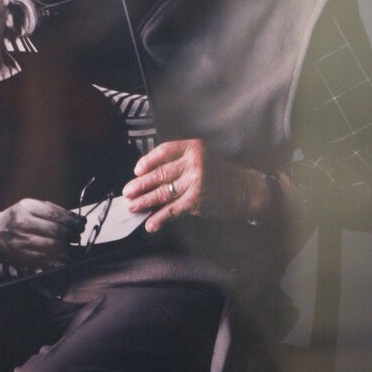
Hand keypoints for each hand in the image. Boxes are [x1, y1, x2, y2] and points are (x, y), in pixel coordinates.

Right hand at [0, 199, 82, 264]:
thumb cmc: (16, 219)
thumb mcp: (30, 207)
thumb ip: (52, 210)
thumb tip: (76, 219)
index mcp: (27, 207)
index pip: (55, 214)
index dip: (71, 221)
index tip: (79, 225)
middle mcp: (23, 223)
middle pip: (56, 231)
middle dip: (71, 235)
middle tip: (76, 236)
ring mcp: (22, 240)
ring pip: (53, 246)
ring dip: (66, 247)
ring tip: (69, 245)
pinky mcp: (22, 255)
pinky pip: (46, 258)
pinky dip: (57, 258)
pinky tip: (61, 255)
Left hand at [123, 139, 269, 233]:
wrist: (244, 189)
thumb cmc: (219, 174)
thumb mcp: (202, 157)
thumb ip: (179, 162)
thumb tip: (149, 175)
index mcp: (193, 148)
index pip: (164, 151)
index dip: (147, 161)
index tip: (137, 170)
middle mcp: (193, 162)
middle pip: (160, 173)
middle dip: (140, 184)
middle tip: (127, 192)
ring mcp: (195, 181)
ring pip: (162, 192)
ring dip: (144, 201)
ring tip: (132, 207)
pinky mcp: (196, 200)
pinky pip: (172, 210)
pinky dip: (159, 218)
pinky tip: (150, 224)